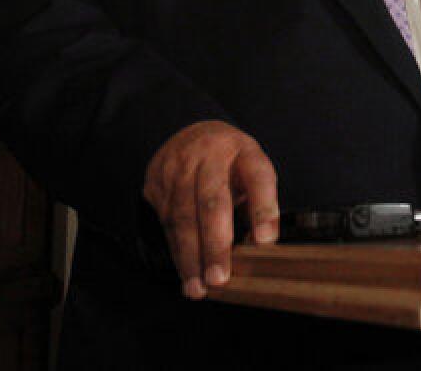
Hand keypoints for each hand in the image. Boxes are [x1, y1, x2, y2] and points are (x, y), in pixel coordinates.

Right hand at [143, 120, 278, 299]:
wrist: (193, 133)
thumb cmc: (231, 163)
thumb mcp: (253, 171)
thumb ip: (260, 202)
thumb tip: (263, 244)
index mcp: (243, 150)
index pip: (257, 177)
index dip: (262, 208)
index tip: (264, 240)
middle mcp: (208, 154)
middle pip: (212, 201)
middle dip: (215, 244)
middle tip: (220, 278)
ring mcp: (177, 166)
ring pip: (183, 216)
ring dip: (190, 256)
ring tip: (198, 287)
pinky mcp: (156, 181)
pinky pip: (166, 222)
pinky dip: (176, 251)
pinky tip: (185, 272)